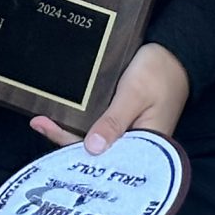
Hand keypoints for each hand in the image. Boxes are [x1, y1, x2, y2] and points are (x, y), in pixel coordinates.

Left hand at [32, 43, 189, 153]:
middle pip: (97, 152)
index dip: (76, 156)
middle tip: (39, 126)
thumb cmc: (160, 73)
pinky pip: (100, 127)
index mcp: (145, 146)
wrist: (175, 54)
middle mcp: (136, 144)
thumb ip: (114, 121)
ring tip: (42, 122)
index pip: (106, 160)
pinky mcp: (124, 121)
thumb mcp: (134, 94)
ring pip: (96, 140)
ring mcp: (130, 132)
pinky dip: (82, 123)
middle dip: (67, 143)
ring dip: (71, 132)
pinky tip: (62, 116)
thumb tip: (91, 148)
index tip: (51, 149)